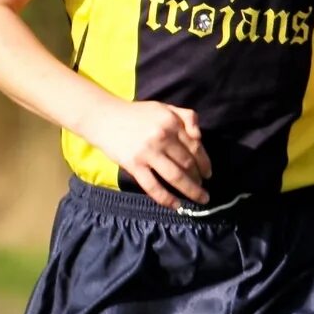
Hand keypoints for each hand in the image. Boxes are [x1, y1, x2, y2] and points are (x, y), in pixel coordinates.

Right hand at [94, 98, 211, 205]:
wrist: (104, 117)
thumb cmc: (136, 114)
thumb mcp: (164, 107)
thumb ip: (186, 116)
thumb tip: (200, 136)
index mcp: (171, 122)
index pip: (195, 146)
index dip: (205, 162)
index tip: (209, 173)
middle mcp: (162, 137)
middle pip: (187, 163)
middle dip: (198, 178)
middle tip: (203, 188)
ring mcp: (147, 152)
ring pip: (175, 176)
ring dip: (191, 190)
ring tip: (199, 198)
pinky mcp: (134, 165)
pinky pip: (153, 186)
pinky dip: (167, 198)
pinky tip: (176, 205)